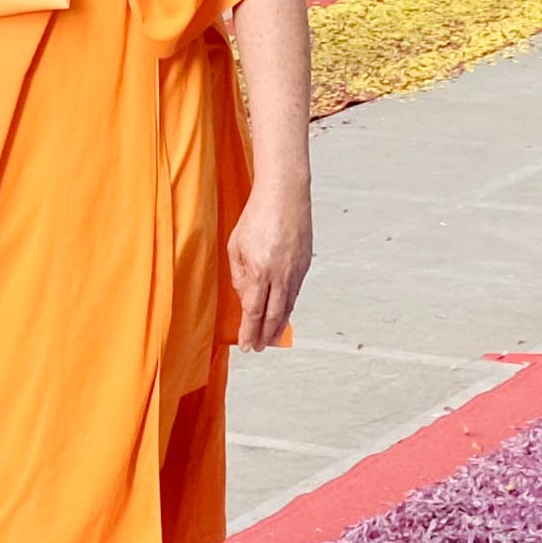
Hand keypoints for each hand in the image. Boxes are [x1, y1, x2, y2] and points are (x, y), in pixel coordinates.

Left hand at [229, 168, 311, 347]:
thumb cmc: (257, 215)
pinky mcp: (305, 264)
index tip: (246, 345)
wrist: (285, 194)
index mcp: (260, 271)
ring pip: (288, 306)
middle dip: (265, 335)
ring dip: (279, 325)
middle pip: (273, 315)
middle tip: (259, 348)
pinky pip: (295, 292)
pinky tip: (284, 313)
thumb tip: (244, 295)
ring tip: (271, 338)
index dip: (249, 332)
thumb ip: (238, 274)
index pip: (253, 311)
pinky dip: (289, 307)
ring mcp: (296, 271)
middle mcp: (280, 275)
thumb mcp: (236, 245)